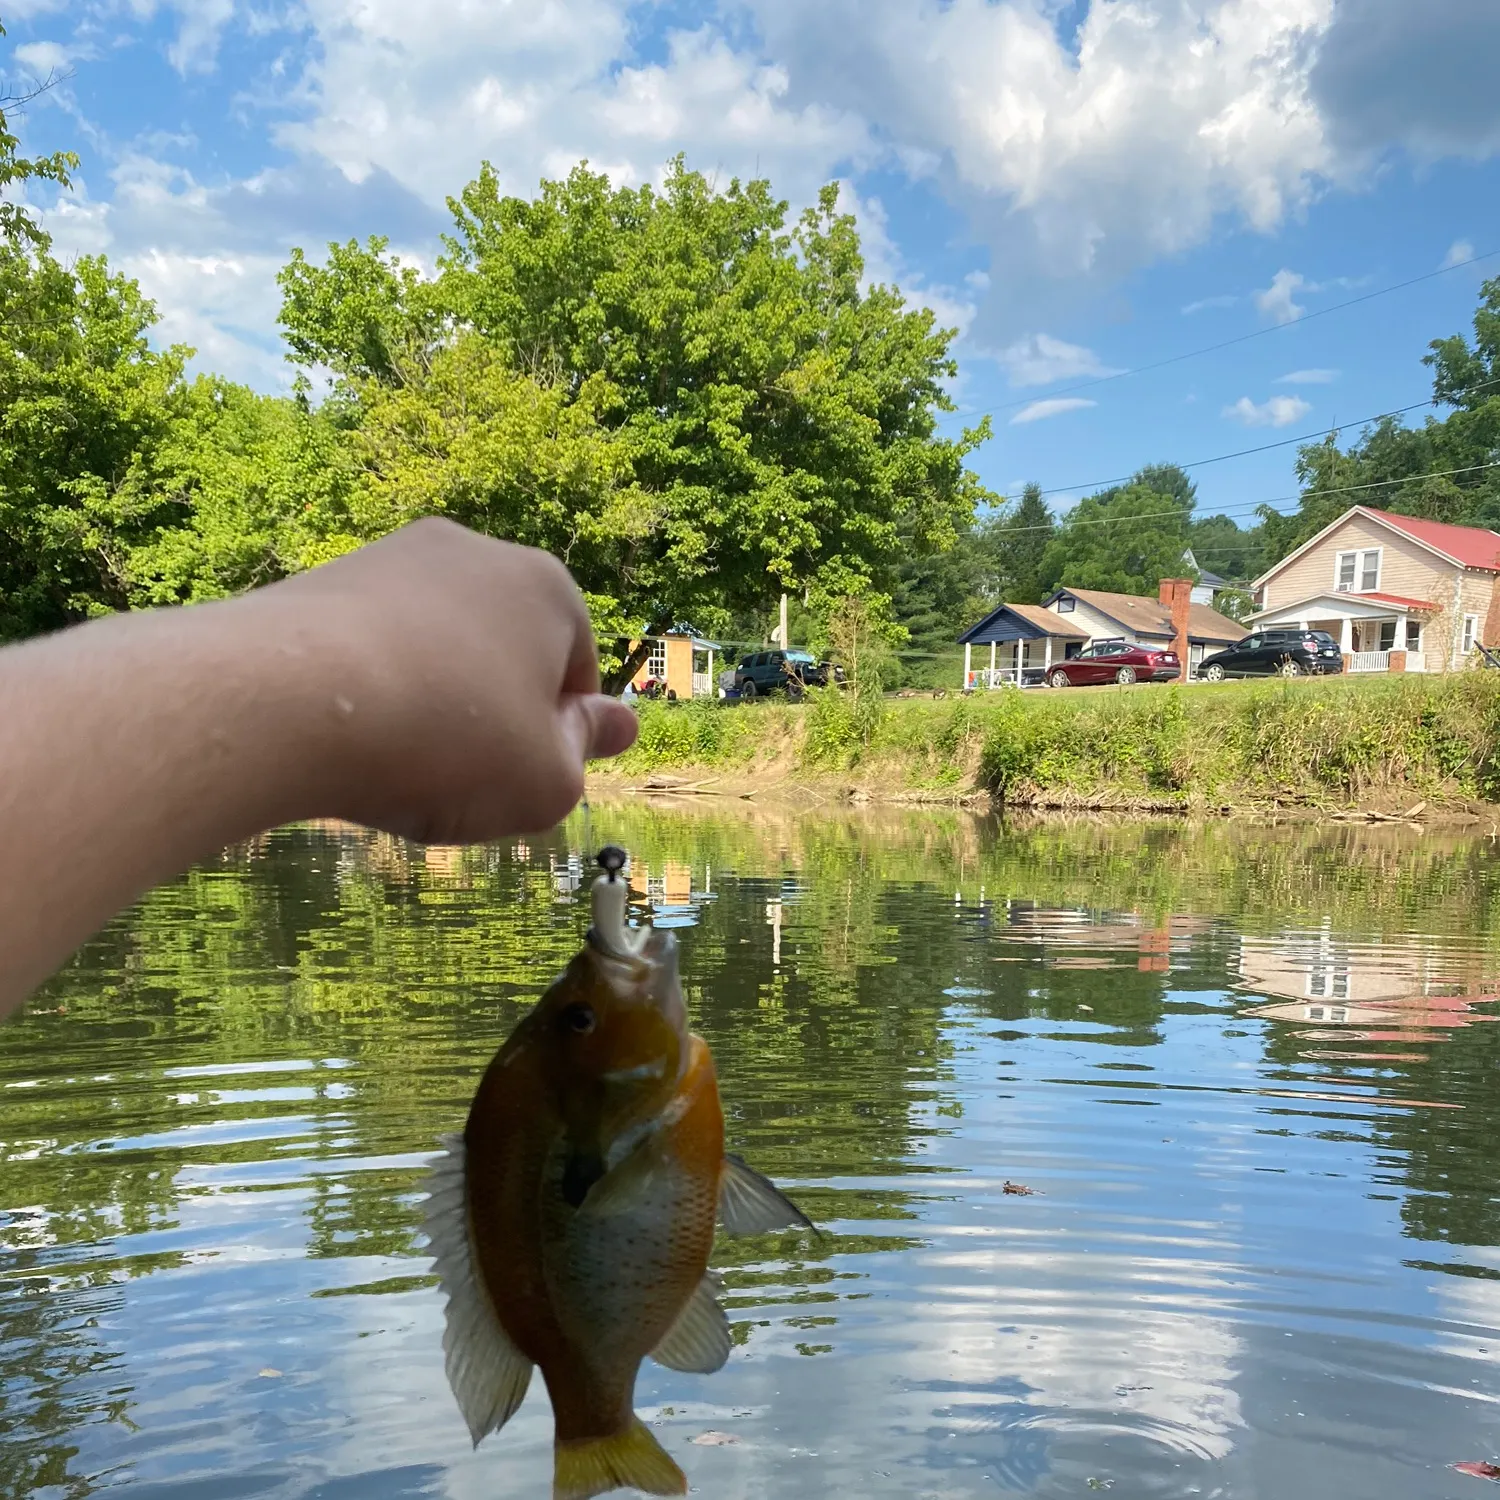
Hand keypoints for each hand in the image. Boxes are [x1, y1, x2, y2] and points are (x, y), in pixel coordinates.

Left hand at [250, 518, 637, 841]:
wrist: (285, 701)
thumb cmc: (447, 743)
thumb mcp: (546, 782)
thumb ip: (586, 752)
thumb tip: (622, 724)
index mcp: (548, 588)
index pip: (576, 671)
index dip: (557, 736)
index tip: (522, 778)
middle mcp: (476, 552)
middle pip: (504, 652)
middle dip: (492, 712)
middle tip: (462, 779)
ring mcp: (393, 558)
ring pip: (435, 649)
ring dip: (429, 703)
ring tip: (396, 764)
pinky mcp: (323, 580)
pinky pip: (370, 648)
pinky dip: (370, 692)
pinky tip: (346, 740)